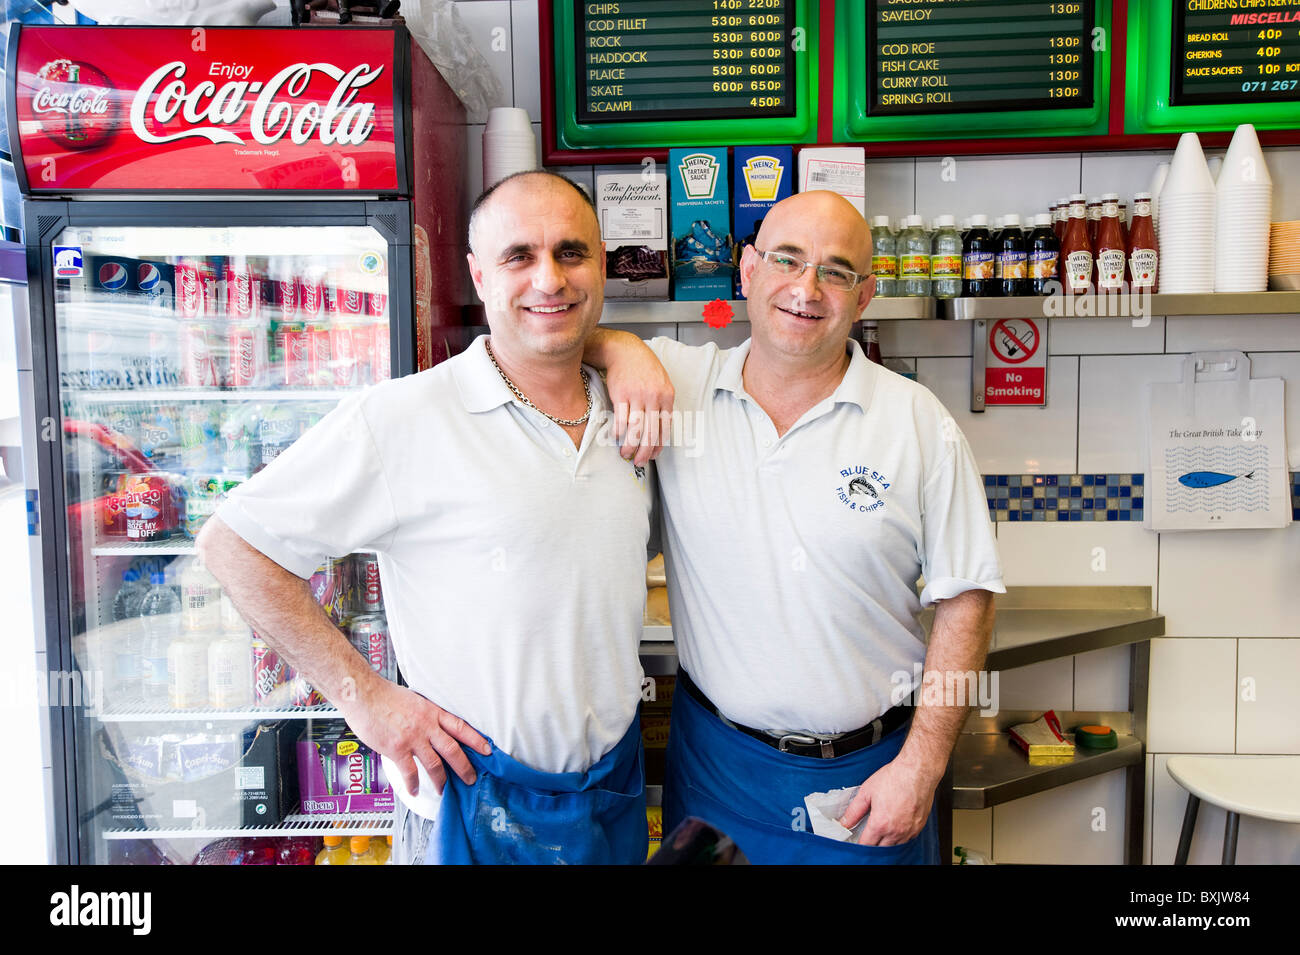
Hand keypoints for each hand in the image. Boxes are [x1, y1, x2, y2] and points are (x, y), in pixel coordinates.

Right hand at [338, 674, 490, 796]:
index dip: (476, 740)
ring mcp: (412, 738)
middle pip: (453, 750)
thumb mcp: (414, 700)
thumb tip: (433, 728)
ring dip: (441, 781)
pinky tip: (415, 790)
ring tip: (444, 791)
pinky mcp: (397, 749)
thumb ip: (425, 715)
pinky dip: (413, 784)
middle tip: (471, 780)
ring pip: (435, 764)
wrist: (363, 694)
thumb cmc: (385, 696)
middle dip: (465, 767)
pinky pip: (410, 771)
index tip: (488, 750)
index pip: (460, 727)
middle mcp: (426, 725)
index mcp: (432, 712)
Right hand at [603, 341, 674, 467]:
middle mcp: (653, 397)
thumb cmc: (645, 369)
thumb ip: (663, 405)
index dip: (659, 445)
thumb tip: (661, 430)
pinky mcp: (620, 394)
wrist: (626, 351)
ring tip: (626, 454)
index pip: (665, 428)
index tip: (654, 456)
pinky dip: (618, 431)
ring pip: (635, 428)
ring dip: (630, 446)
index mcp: (667, 396)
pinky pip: (620, 418)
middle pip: (650, 432)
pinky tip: (617, 438)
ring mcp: (636, 396)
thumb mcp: (662, 384)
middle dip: (645, 452)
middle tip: (640, 462)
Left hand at [838, 758, 935, 845]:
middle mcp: (896, 831)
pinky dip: (900, 836)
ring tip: (882, 827)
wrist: (917, 771)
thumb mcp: (866, 792)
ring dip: (886, 841)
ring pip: (894, 846)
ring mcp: (909, 831)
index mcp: (880, 823)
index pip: (867, 844)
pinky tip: (895, 825)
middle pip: (880, 848)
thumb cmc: (894, 778)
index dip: (860, 843)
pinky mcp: (919, 827)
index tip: (856, 840)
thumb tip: (844, 822)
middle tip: (868, 833)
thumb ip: (854, 811)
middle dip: (872, 843)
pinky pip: (907, 839)